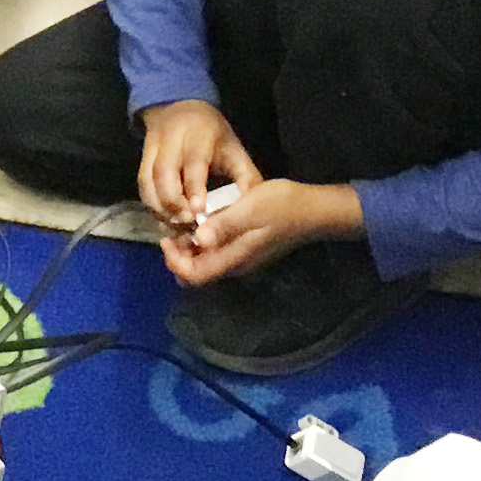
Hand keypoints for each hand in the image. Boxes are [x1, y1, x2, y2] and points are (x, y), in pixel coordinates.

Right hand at [137, 98, 259, 229]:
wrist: (180, 108)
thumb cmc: (213, 136)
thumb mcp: (234, 150)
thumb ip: (246, 178)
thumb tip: (252, 209)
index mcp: (199, 135)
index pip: (193, 161)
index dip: (194, 187)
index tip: (198, 210)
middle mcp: (171, 139)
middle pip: (164, 172)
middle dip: (173, 202)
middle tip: (187, 223)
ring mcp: (153, 148)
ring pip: (148, 180)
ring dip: (160, 207)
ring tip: (176, 225)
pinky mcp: (142, 158)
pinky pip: (142, 185)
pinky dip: (151, 204)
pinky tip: (165, 218)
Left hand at [163, 177, 360, 284]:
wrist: (313, 210)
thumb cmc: (282, 205)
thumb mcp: (250, 208)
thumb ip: (224, 224)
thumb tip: (198, 239)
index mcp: (234, 258)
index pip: (194, 275)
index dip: (174, 261)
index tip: (167, 238)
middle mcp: (235, 265)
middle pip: (197, 274)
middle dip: (178, 258)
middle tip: (171, 232)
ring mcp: (242, 259)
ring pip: (205, 265)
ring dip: (188, 251)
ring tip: (182, 226)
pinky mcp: (246, 251)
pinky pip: (216, 256)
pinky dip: (202, 245)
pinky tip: (201, 225)